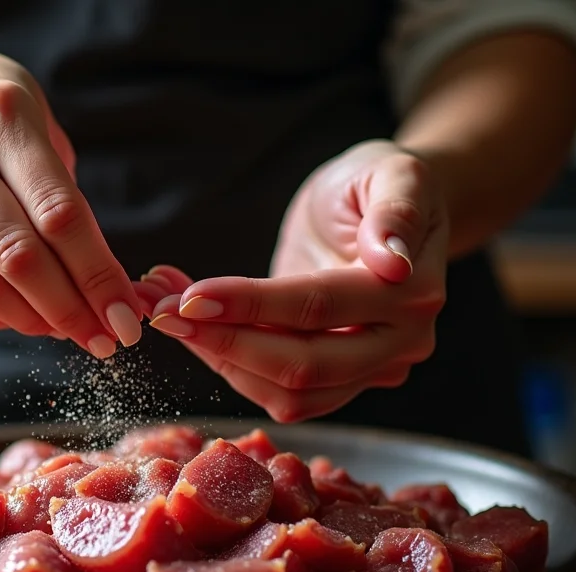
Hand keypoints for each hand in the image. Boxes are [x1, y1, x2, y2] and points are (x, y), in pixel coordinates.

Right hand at [0, 37, 139, 357]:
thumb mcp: (32, 119)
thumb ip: (62, 190)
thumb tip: (101, 283)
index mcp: (0, 114)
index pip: (59, 213)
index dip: (98, 275)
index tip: (125, 317)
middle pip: (18, 255)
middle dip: (69, 309)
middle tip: (102, 340)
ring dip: (30, 319)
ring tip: (62, 331)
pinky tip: (16, 319)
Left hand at [136, 140, 447, 421]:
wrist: (386, 211)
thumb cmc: (380, 183)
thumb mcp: (392, 172)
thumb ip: (396, 210)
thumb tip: (392, 261)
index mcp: (414, 292)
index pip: (320, 307)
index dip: (252, 305)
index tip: (191, 295)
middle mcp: (400, 344)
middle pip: (303, 366)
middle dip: (224, 342)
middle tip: (162, 310)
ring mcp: (372, 372)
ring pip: (287, 392)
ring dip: (217, 357)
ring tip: (164, 308)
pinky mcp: (339, 383)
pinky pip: (280, 394)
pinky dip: (228, 364)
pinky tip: (192, 324)